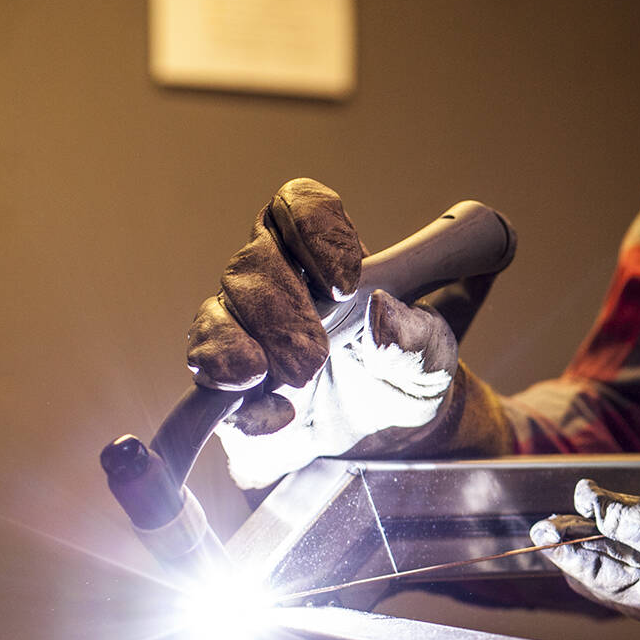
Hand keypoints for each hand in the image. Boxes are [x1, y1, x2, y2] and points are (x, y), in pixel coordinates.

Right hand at [186, 178, 459, 488]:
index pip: (295, 205)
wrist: (393, 434)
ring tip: (284, 378)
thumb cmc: (408, 372)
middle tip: (317, 354)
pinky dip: (231, 398)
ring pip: (215, 315)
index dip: (313, 229)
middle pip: (250, 263)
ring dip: (240, 344)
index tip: (347, 282)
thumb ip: (415, 333)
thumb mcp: (431, 354)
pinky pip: (208, 381)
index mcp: (324, 255)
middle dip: (280, 307)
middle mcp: (273, 284)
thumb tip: (381, 309)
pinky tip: (272, 415)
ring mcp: (242, 332)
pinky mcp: (226, 386)